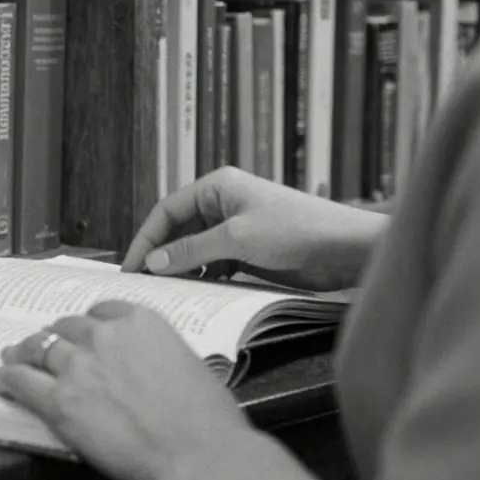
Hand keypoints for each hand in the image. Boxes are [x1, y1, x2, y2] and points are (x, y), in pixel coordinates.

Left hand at [0, 302, 307, 479]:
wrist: (199, 455)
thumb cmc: (207, 421)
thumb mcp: (188, 366)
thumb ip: (156, 355)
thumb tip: (146, 366)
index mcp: (140, 322)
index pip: (100, 312)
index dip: (85, 324)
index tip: (80, 331)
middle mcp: (104, 336)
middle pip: (65, 329)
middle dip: (54, 337)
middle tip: (44, 346)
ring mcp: (78, 366)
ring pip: (38, 349)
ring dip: (24, 354)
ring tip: (13, 357)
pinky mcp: (60, 401)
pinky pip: (22, 381)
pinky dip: (8, 379)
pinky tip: (1, 380)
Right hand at [122, 167, 386, 291]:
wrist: (347, 249)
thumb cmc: (297, 230)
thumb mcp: (237, 239)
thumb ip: (192, 251)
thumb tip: (154, 262)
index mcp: (216, 187)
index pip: (166, 211)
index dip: (146, 239)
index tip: (132, 267)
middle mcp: (222, 204)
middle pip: (178, 230)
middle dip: (161, 255)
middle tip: (144, 283)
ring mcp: (235, 228)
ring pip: (195, 249)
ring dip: (182, 268)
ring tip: (167, 291)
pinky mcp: (249, 251)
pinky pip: (214, 263)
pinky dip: (203, 277)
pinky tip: (196, 293)